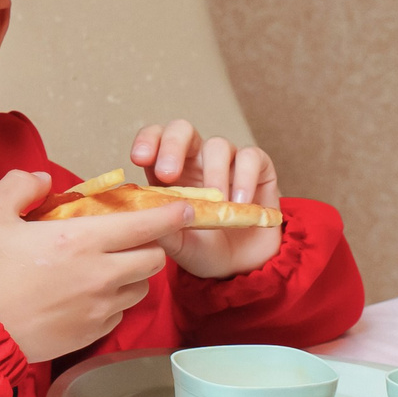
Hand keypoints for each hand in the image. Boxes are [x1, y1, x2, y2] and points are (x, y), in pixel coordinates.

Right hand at [0, 170, 192, 362]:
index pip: (145, 225)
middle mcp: (99, 275)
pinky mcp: (92, 333)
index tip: (184, 209)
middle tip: (131, 238)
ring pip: (140, 287)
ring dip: (133, 274)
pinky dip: (114, 301)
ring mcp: (99, 308)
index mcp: (80, 240)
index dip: (171, 215)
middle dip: (150, 245)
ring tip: (108, 267)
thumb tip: (44, 181)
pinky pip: (120, 313)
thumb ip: (21, 186)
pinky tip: (89, 294)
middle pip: (154, 259)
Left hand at [130, 120, 282, 279]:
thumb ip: (162, 228)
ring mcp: (227, 160)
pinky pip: (251, 157)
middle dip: (172, 146)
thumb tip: (143, 216)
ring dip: (214, 172)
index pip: (154, 139)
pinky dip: (245, 178)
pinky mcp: (258, 167)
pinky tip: (240, 203)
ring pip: (217, 144)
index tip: (139, 159)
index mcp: (168, 171)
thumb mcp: (177, 245)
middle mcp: (196, 159)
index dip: (147, 141)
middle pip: (182, 129)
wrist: (240, 267)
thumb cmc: (202, 249)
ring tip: (218, 202)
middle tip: (168, 174)